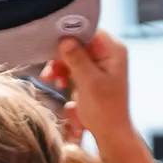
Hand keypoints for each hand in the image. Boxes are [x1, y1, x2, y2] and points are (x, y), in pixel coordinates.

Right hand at [42, 31, 155, 162]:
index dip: (69, 35)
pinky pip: (73, 64)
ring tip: (52, 79)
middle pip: (78, 41)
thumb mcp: (89, 83)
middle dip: (61, 54)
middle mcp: (108, 52)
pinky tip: (58, 83)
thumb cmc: (104, 109)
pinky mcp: (91, 73)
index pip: (88, 31)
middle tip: (50, 70)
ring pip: (72, 53)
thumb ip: (77, 59)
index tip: (52, 44)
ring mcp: (100, 62)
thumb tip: (64, 39)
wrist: (110, 132)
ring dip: (59, 64)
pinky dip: (63, 72)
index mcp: (113, 50)